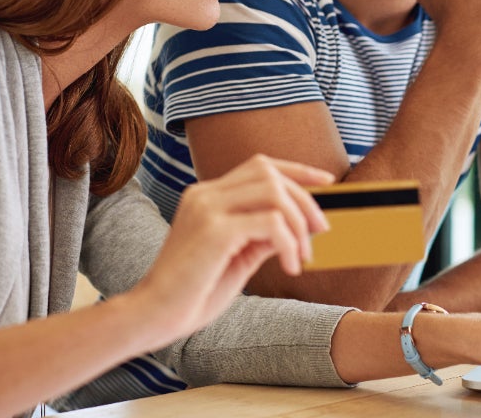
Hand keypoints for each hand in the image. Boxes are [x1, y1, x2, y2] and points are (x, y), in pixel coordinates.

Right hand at [130, 155, 333, 342]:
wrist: (154, 314)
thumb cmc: (193, 292)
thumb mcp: (236, 258)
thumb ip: (261, 236)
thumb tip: (296, 225)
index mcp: (206, 196)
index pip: (259, 166)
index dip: (297, 170)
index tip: (326, 183)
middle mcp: (205, 194)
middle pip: (269, 172)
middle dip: (305, 198)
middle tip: (322, 230)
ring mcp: (207, 208)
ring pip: (274, 192)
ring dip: (299, 223)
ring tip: (303, 256)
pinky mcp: (215, 230)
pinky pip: (271, 222)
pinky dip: (290, 243)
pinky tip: (291, 268)